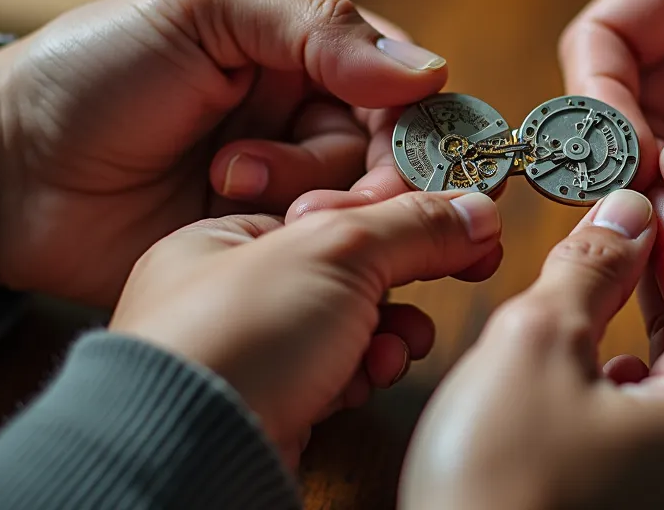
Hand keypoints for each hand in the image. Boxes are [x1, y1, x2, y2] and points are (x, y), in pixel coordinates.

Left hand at [0, 0, 449, 303]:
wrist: (3, 172)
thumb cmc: (91, 72)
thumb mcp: (201, 13)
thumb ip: (315, 28)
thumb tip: (428, 73)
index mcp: (302, 57)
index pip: (401, 91)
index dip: (420, 127)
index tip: (415, 160)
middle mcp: (303, 124)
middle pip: (392, 162)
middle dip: (373, 185)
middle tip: (318, 199)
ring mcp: (283, 193)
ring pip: (360, 217)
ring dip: (326, 218)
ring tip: (248, 199)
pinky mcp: (257, 255)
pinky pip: (324, 272)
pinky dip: (331, 279)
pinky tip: (308, 280)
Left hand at [108, 190, 502, 464]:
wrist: (192, 452)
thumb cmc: (227, 341)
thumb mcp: (336, 251)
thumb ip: (410, 225)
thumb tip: (471, 211)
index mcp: (224, 236)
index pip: (330, 210)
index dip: (400, 213)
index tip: (460, 222)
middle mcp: (227, 295)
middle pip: (344, 271)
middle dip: (402, 280)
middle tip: (455, 274)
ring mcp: (247, 354)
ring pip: (344, 328)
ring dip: (386, 334)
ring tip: (401, 343)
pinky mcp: (268, 405)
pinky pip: (332, 377)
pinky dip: (361, 375)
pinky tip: (370, 376)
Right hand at [401, 188, 663, 509]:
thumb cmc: (499, 486)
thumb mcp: (536, 344)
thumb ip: (590, 268)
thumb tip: (626, 214)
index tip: (653, 187)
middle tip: (627, 223)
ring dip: (643, 331)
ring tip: (603, 283)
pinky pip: (656, 436)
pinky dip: (626, 387)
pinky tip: (589, 373)